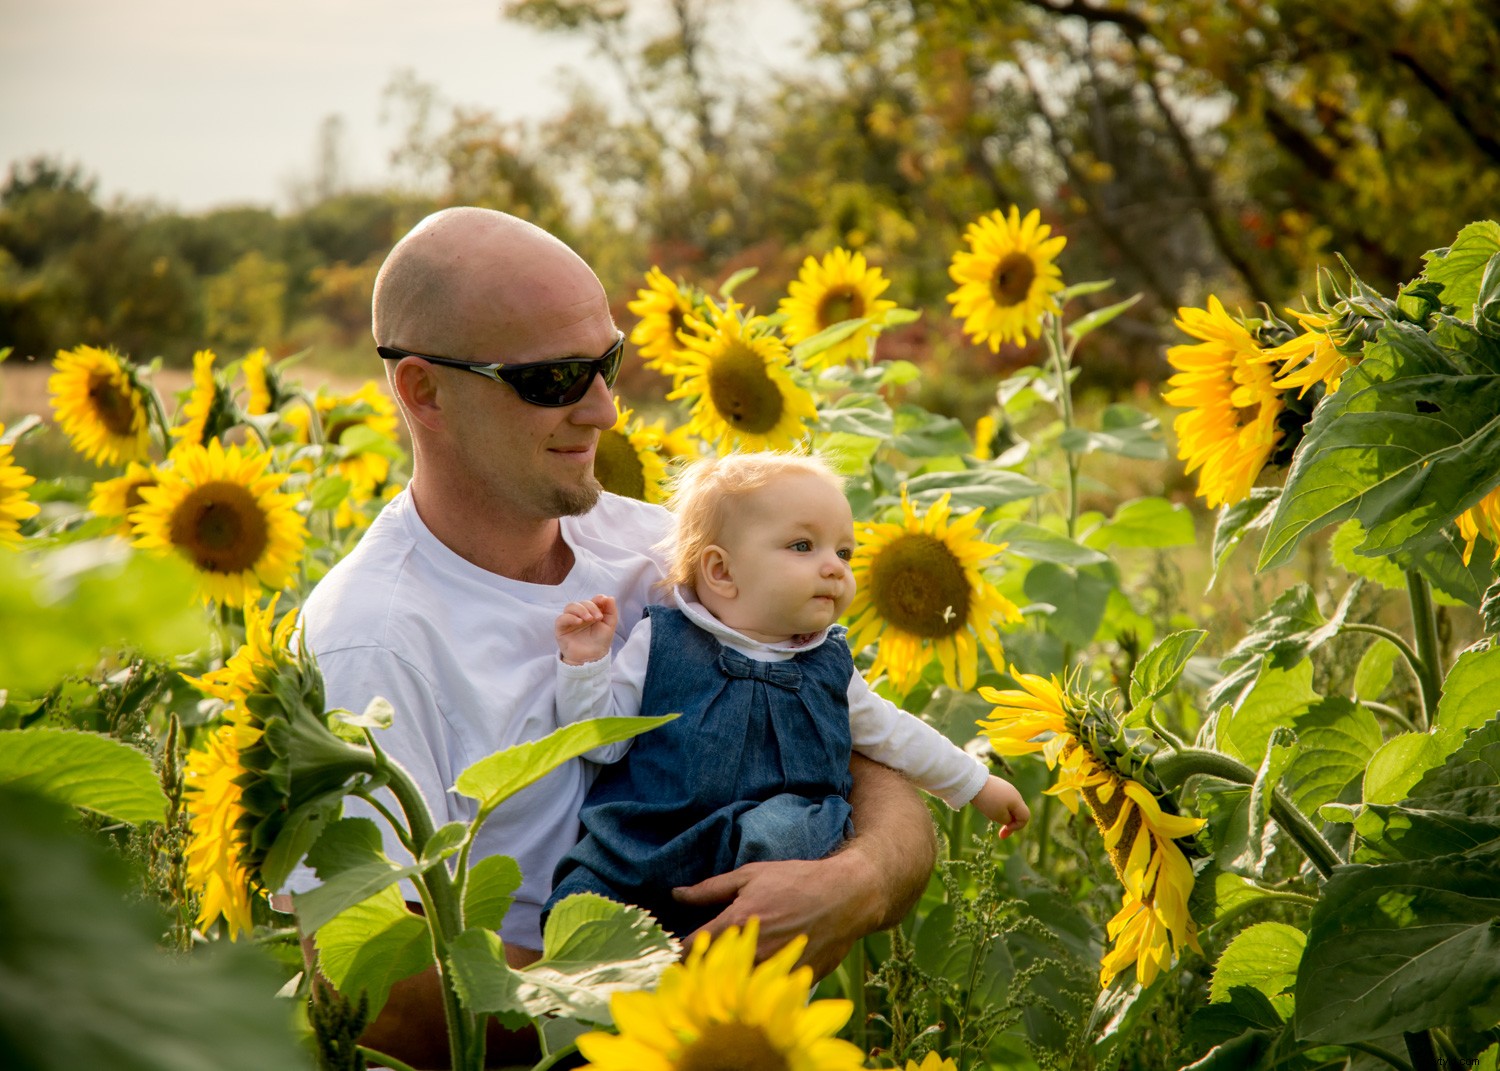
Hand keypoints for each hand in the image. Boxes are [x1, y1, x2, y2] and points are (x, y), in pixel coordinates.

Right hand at [554, 594, 617, 665]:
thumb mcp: (609, 626)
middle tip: (598, 617)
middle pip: (582, 602)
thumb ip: (611, 611)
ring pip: (570, 606)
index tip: (603, 600)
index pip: (592, 600)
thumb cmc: (600, 641)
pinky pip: (561, 618)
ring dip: (580, 609)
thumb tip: (609, 597)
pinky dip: (570, 617)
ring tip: (589, 619)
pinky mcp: (561, 629)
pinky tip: (579, 622)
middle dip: (591, 607)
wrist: (592, 658)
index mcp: (591, 612)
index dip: (597, 598)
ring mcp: (570, 621)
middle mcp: (579, 614)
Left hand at [672, 852, 881, 979]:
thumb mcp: (750, 875)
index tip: (677, 952)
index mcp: (736, 922)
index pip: (691, 949)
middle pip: (711, 974)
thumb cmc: (796, 881)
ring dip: (728, 983)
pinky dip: (756, 989)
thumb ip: (710, 889)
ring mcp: (773, 971)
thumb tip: (675, 895)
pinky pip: (765, 994)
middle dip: (702, 970)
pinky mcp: (792, 983)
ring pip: (736, 989)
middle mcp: (752, 951)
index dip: (678, 953)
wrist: (846, 897)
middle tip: (704, 962)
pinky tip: (758, 976)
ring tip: (731, 970)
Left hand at [972, 775, 1030, 837]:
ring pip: (1010, 806)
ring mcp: (1006, 788)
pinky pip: (1002, 799)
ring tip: (992, 816)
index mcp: (1017, 800)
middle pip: (1018, 812)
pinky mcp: (998, 785)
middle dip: (1010, 823)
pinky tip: (988, 806)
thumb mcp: (999, 816)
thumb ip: (1008, 821)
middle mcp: (1014, 793)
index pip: (1026, 817)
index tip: (1004, 830)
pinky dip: (998, 806)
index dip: (1017, 827)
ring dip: (1004, 815)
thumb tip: (1009, 819)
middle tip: (1000, 834)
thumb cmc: (988, 801)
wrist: (974, 782)